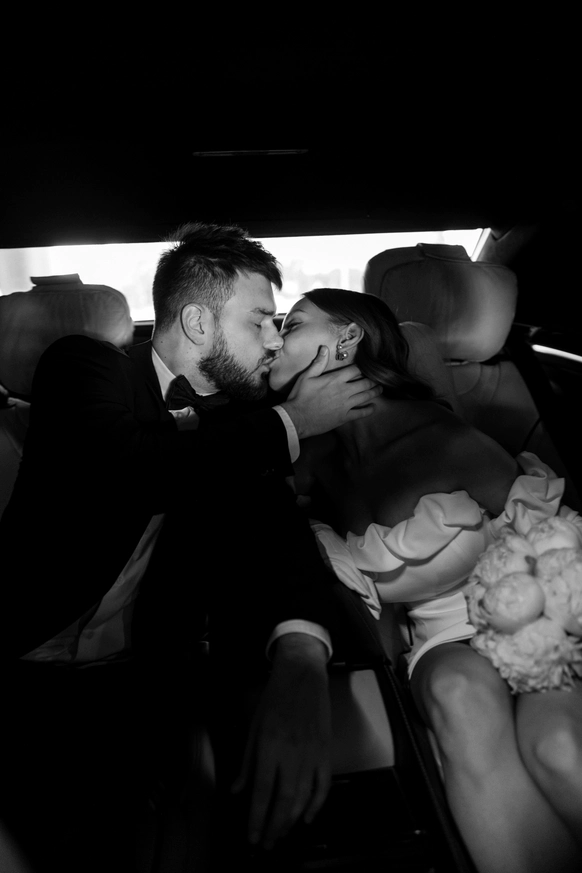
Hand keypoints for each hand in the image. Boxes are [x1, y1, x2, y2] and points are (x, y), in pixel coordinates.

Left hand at [231, 634, 331, 849]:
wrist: (303, 677)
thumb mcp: (253, 727)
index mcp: (270, 747)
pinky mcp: (325, 752)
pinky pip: (323, 785)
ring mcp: (311, 754)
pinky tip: (307, 818)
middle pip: (283, 801)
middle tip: (266, 843)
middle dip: (274, 827)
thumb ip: (247, 762)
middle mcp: (291, 754)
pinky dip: (317, 805)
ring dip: (291, 821)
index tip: (252, 837)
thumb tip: (237, 790)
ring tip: (281, 834)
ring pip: (304, 798)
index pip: (261, 792)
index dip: (256, 818)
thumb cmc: (274, 699)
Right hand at [280, 346, 381, 438]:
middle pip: (365, 383)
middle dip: (373, 380)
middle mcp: (344, 391)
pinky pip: (361, 413)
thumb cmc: (300, 396)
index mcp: (336, 379)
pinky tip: (373, 407)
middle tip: (379, 378)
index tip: (366, 367)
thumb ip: (318, 363)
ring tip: (380, 389)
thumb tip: (324, 348)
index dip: (362, 368)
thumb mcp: (307, 376)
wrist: (297, 418)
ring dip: (375, 392)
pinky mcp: (345, 417)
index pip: (355, 370)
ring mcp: (346, 405)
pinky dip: (369, 410)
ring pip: (366, 396)